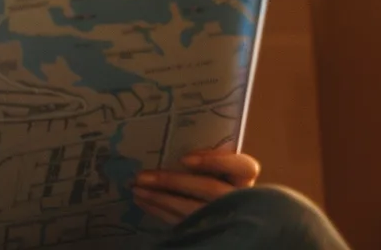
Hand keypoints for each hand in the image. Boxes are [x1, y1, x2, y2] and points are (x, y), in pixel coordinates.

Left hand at [131, 150, 260, 225]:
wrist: (218, 211)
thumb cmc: (213, 176)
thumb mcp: (215, 166)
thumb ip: (206, 159)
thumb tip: (170, 149)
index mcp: (243, 178)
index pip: (244, 167)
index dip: (216, 161)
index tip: (185, 159)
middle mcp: (238, 198)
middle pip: (210, 189)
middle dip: (173, 182)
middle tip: (142, 176)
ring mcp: (223, 216)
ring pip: (193, 209)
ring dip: (159, 199)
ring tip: (136, 189)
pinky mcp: (206, 230)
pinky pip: (182, 223)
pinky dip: (159, 211)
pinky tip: (143, 202)